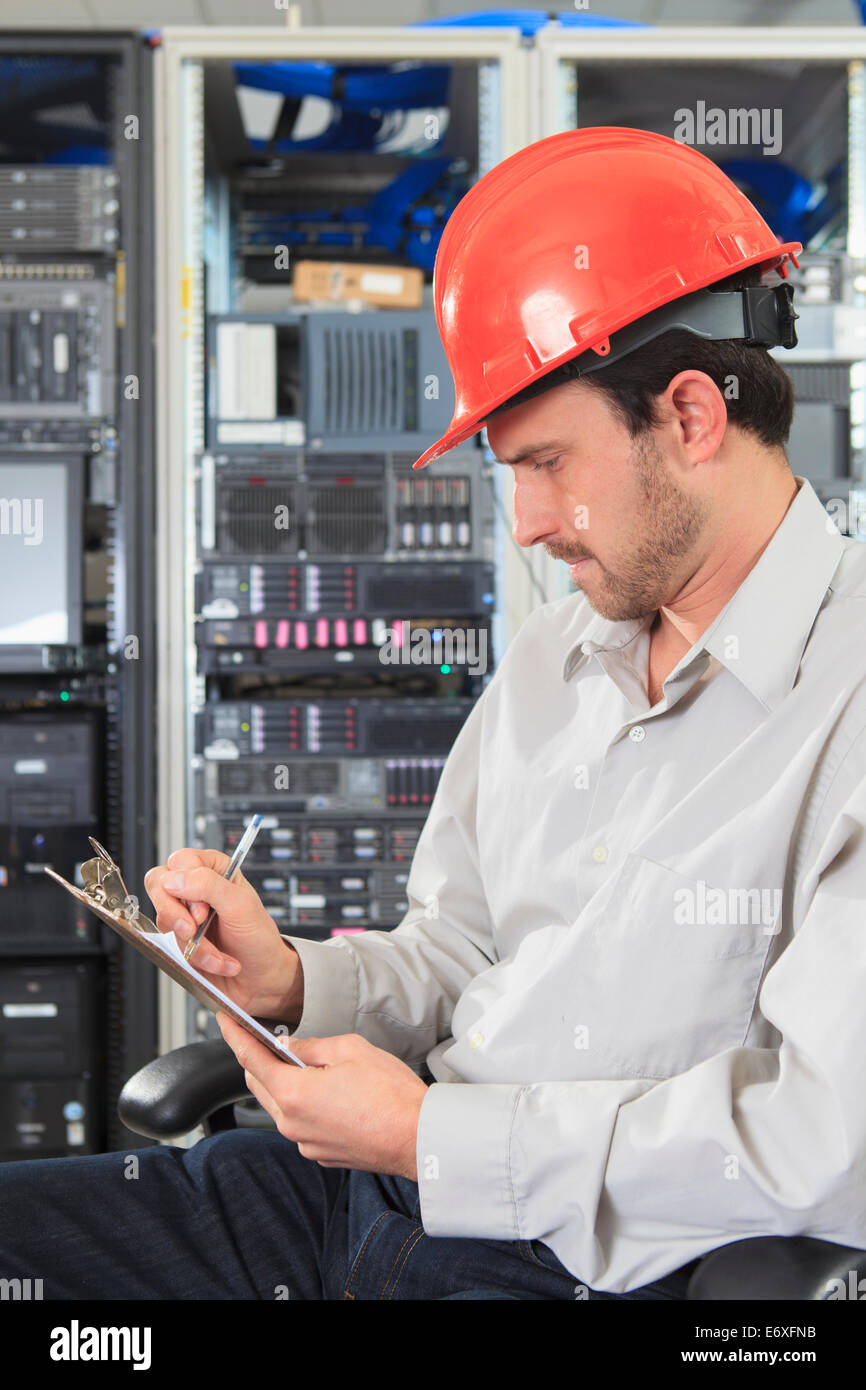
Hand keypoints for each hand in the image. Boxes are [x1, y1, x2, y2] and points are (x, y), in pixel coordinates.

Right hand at [144, 848, 302, 1022]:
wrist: (260, 979)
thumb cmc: (258, 938)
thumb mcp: (241, 906)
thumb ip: (208, 886)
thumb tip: (173, 879)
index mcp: (215, 869)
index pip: (180, 862)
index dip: (185, 885)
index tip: (203, 909)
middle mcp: (196, 888)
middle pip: (159, 884)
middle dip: (176, 914)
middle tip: (194, 929)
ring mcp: (185, 914)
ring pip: (164, 919)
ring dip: (194, 944)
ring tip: (218, 953)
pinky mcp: (179, 938)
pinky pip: (169, 944)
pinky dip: (195, 958)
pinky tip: (216, 962)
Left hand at [215, 1015, 427, 1180]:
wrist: (418, 1138)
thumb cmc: (391, 1094)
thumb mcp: (350, 1049)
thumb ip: (312, 1045)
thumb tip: (290, 1046)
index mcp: (294, 1093)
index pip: (250, 1059)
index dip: (234, 1036)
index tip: (225, 1021)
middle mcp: (291, 1123)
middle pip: (259, 1085)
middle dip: (259, 1060)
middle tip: (270, 1040)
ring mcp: (305, 1142)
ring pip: (279, 1106)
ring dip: (284, 1083)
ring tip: (310, 1066)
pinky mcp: (321, 1154)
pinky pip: (299, 1124)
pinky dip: (302, 1105)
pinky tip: (327, 1093)